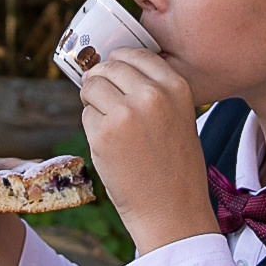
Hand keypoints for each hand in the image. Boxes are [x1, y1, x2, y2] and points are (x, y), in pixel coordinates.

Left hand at [78, 49, 213, 255]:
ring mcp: (125, 113)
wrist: (173, 212)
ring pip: (92, 87)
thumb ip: (153, 92)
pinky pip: (86, 115)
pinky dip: (92, 128)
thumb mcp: (179, 118)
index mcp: (176, 87)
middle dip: (102, 82)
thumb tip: (112, 68)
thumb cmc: (175, 168)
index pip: (135, 53)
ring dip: (93, 103)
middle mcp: (152, 95)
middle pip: (109, 67)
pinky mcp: (103, 135)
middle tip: (105, 103)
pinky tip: (110, 147)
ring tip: (111, 127)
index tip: (116, 76)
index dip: (120, 64)